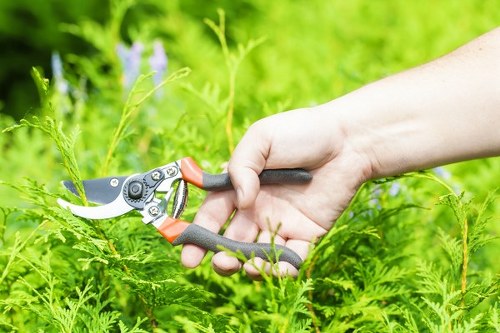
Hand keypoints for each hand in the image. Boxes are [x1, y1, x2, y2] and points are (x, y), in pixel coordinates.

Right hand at [180, 107, 371, 276]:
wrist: (347, 141)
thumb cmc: (302, 133)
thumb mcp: (262, 138)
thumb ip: (242, 166)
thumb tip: (241, 201)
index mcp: (242, 187)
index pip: (214, 215)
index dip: (198, 235)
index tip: (187, 254)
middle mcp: (258, 209)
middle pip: (232, 241)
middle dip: (221, 257)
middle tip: (221, 264)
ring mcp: (281, 223)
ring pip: (258, 255)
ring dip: (249, 267)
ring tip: (248, 266)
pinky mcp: (307, 234)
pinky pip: (291, 257)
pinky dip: (281, 268)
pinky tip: (276, 268)